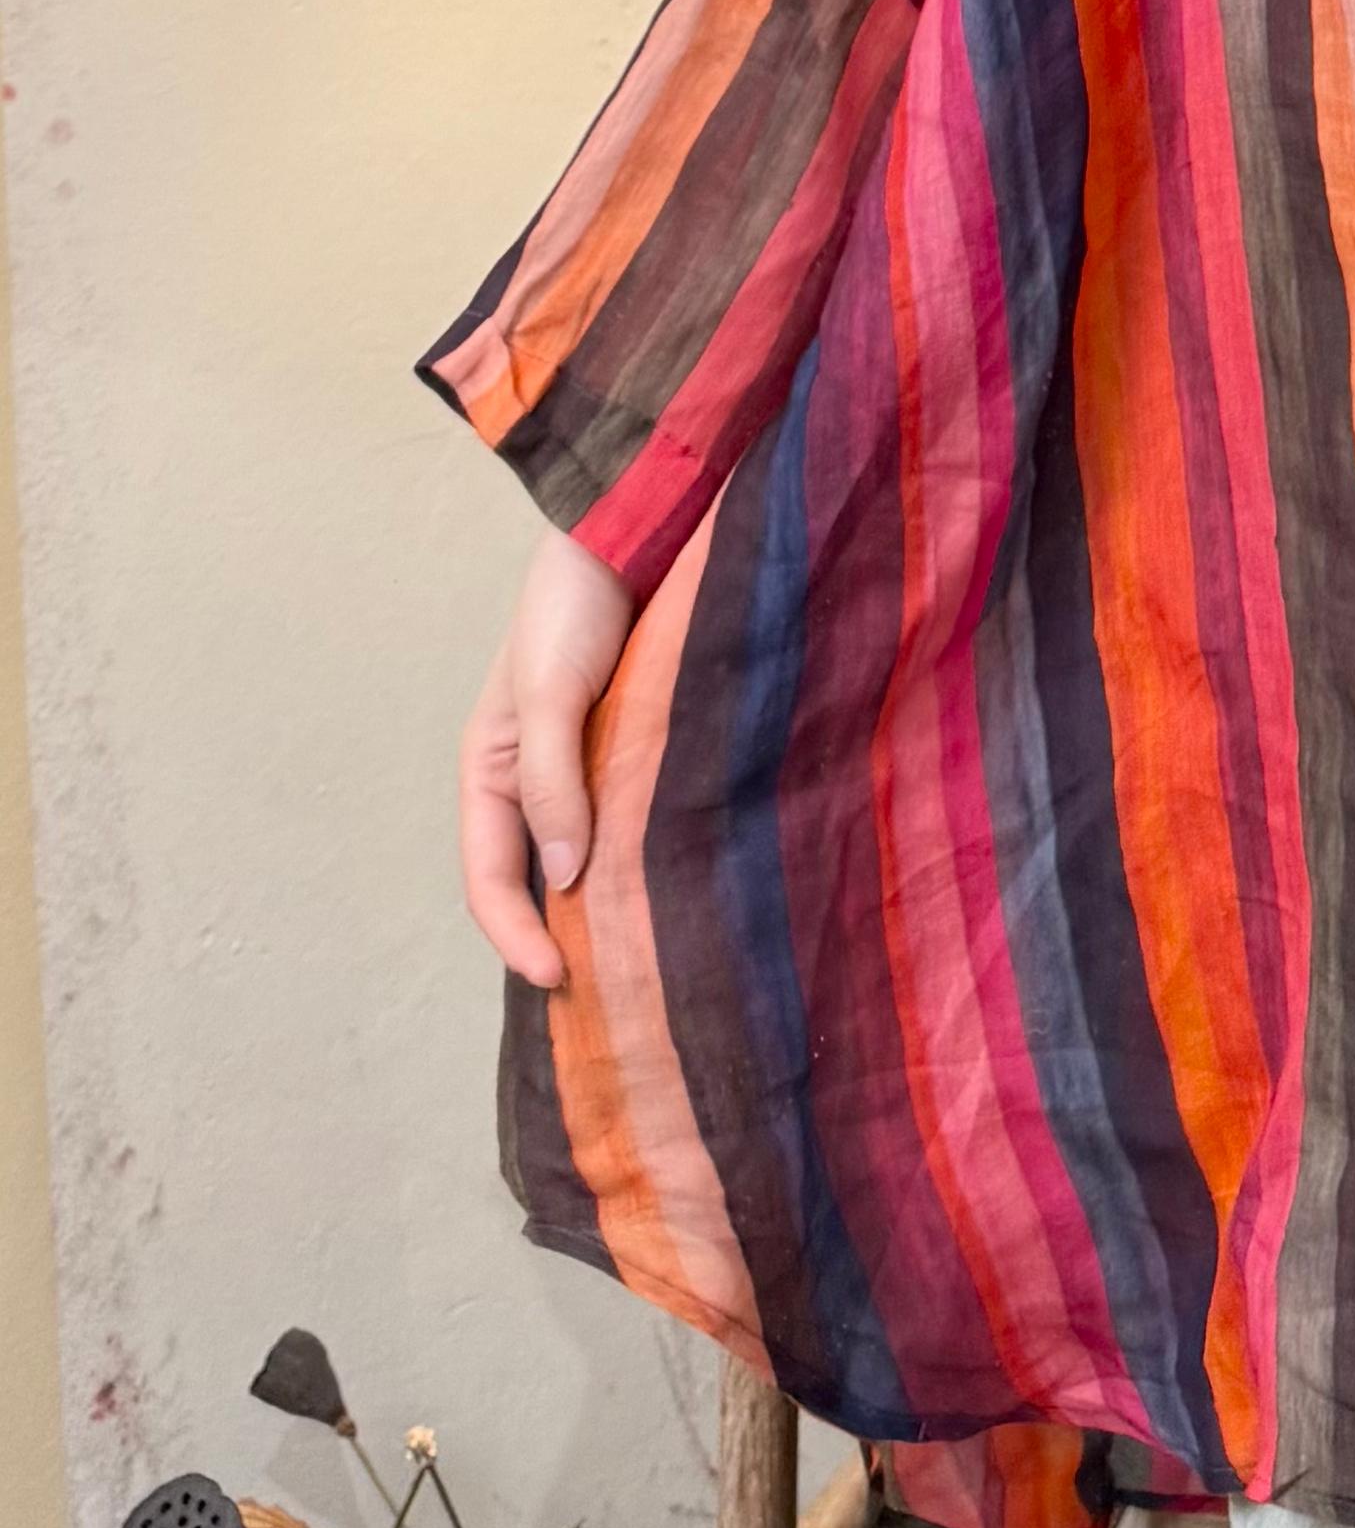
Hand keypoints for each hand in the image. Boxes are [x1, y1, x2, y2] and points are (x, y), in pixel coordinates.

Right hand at [456, 528, 635, 989]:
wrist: (633, 530)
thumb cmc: (573, 604)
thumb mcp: (551, 692)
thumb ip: (555, 780)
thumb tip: (564, 879)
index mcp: (492, 773)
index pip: (489, 881)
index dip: (518, 937)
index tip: (563, 981)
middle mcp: (539, 781)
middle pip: (542, 882)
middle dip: (567, 937)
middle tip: (617, 998)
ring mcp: (593, 767)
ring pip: (595, 858)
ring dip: (615, 905)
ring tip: (659, 959)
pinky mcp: (647, 749)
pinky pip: (642, 820)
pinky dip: (655, 859)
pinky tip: (692, 885)